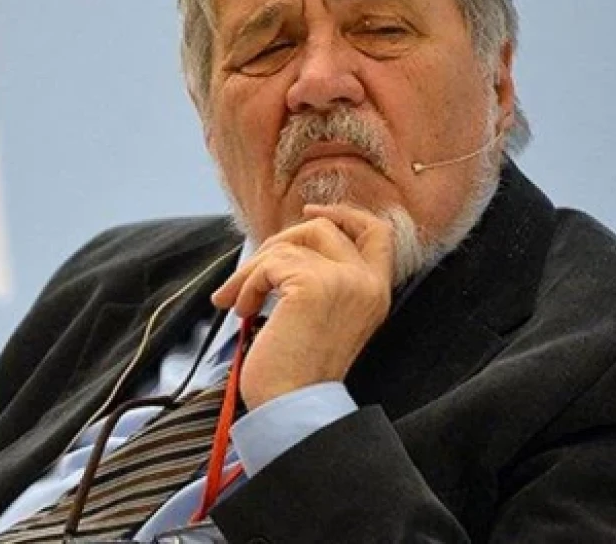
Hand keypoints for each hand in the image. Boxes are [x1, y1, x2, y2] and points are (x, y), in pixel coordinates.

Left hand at [211, 204, 394, 409]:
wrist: (293, 405)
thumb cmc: (296, 370)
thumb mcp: (319, 316)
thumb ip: (319, 279)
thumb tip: (281, 245)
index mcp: (375, 292)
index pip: (376, 231)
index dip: (344, 213)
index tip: (310, 211)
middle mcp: (367, 283)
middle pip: (322, 227)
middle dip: (278, 243)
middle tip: (252, 274)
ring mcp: (343, 281)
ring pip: (287, 245)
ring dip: (252, 270)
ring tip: (239, 302)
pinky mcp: (313, 285)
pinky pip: (268, 264)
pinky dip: (246, 284)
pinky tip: (243, 310)